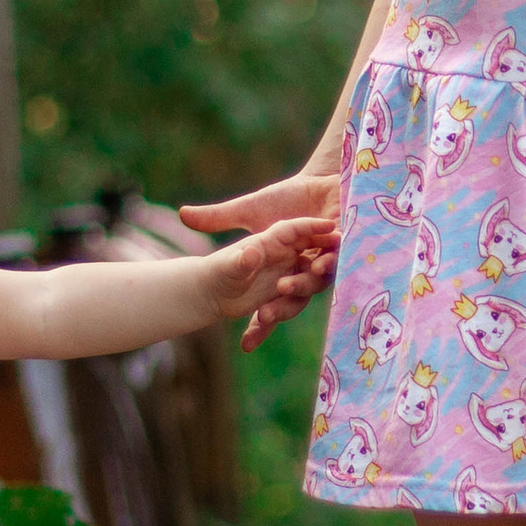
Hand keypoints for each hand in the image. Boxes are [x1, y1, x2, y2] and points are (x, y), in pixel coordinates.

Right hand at [184, 173, 342, 346]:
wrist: (321, 180)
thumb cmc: (286, 196)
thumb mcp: (248, 209)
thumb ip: (218, 217)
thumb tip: (181, 214)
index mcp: (280, 270)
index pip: (267, 305)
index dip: (259, 325)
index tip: (245, 345)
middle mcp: (301, 271)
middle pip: (291, 299)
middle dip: (278, 310)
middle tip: (264, 315)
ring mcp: (324, 261)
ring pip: (313, 282)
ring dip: (300, 286)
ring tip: (284, 286)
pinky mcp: (343, 247)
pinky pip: (337, 259)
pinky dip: (329, 262)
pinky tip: (319, 263)